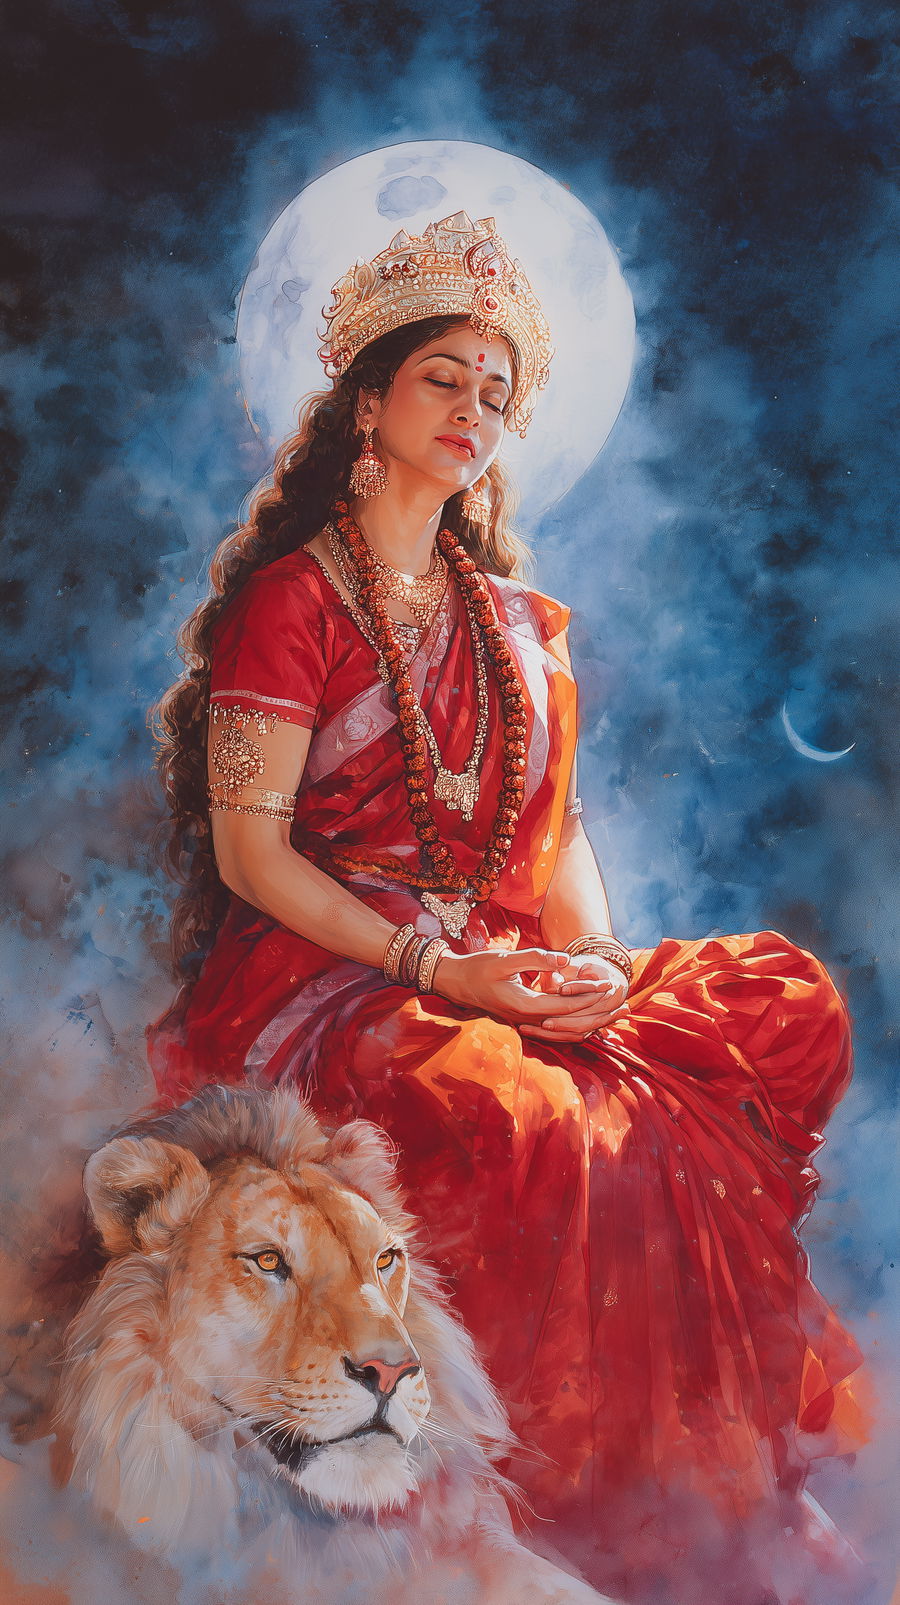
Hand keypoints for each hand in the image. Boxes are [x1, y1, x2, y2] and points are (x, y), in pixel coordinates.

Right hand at [432, 948, 627, 1040]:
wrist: (456, 983)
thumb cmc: (478, 968)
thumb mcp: (506, 959)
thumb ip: (537, 959)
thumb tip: (567, 960)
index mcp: (525, 1005)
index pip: (565, 1005)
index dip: (589, 996)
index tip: (609, 986)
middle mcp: (528, 1019)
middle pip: (571, 1023)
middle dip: (599, 1014)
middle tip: (625, 1006)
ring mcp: (526, 1022)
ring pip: (565, 1029)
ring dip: (592, 1022)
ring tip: (615, 1016)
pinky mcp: (525, 1020)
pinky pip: (556, 1028)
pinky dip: (575, 1025)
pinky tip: (590, 1019)